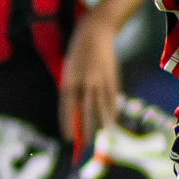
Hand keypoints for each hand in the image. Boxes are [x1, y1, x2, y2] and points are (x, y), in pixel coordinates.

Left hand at [59, 14, 123, 151]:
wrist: (95, 33)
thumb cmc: (79, 54)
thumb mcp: (70, 70)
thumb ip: (71, 89)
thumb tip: (73, 111)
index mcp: (70, 80)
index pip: (67, 107)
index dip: (67, 123)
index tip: (68, 138)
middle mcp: (84, 82)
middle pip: (84, 111)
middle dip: (84, 129)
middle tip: (84, 145)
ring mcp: (99, 80)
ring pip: (100, 107)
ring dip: (100, 123)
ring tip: (100, 137)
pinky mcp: (111, 78)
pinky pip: (111, 99)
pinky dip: (111, 111)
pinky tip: (111, 121)